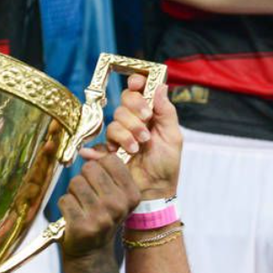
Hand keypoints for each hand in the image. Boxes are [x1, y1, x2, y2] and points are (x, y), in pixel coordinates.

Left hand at [59, 156, 140, 259]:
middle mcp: (119, 205)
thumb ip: (106, 169)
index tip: (100, 181)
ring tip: (81, 206)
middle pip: (90, 168)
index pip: (110, 160)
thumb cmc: (102, 216)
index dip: (99, 166)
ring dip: (73, 192)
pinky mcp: (82, 226)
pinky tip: (74, 216)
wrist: (92, 252)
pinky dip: (65, 206)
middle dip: (84, 179)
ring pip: (75, 182)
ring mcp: (101, 217)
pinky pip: (65, 200)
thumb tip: (87, 149)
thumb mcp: (115, 195)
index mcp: (131, 194)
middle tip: (88, 196)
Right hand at [80, 74, 182, 200]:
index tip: (136, 84)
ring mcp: (119, 136)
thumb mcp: (173, 137)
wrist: (155, 189)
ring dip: (126, 135)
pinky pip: (99, 144)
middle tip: (145, 128)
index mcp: (149, 114)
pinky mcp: (107, 151)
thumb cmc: (166, 164)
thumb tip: (161, 86)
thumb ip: (166, 112)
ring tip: (136, 149)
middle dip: (134, 114)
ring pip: (113, 123)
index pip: (138, 90)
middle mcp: (132, 121)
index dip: (135, 83)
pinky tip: (107, 153)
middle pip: (123, 103)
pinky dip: (99, 149)